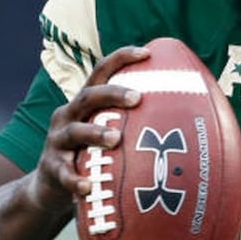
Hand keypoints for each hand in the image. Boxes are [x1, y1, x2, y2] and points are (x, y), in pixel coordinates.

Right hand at [29, 46, 151, 216]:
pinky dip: (76, 179)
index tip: (147, 52)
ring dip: (96, 133)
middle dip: (112, 94)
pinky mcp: (52, 169)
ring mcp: (58, 141)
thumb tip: (191, 118)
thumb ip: (134, 123)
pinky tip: (88, 186)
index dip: (121, 58)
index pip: (101, 72)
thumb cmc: (92, 155)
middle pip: (88, 97)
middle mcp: (68, 116)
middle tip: (137, 98)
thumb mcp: (108, 134)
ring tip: (116, 138)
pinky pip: (64, 173)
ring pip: (76, 132)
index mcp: (85, 104)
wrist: (50, 187)